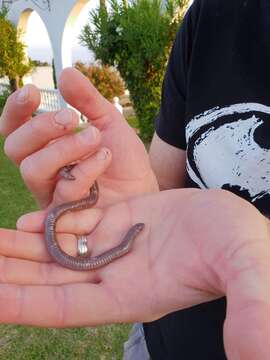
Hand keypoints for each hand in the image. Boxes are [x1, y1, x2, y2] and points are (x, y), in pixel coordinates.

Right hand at [0, 68, 157, 208]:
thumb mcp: (109, 124)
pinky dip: (84, 170)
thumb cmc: (123, 159)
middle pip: (15, 149)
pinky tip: (104, 157)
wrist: (144, 189)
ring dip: (62, 148)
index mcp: (46, 146)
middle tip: (70, 118)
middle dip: (40, 128)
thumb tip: (65, 71)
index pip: (15, 129)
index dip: (16, 110)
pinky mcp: (66, 215)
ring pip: (32, 170)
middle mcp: (43, 170)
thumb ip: (88, 101)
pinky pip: (63, 192)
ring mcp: (52, 193)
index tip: (32, 91)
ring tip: (95, 137)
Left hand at [3, 189, 269, 358]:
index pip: (66, 307)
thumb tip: (256, 356)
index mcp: (134, 295)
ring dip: (23, 246)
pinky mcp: (120, 220)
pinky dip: (51, 221)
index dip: (25, 304)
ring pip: (59, 250)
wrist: (238, 220)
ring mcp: (115, 245)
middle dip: (12, 273)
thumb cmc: (245, 247)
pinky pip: (77, 222)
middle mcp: (117, 274)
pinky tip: (27, 218)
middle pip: (52, 279)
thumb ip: (250, 313)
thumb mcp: (249, 274)